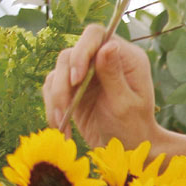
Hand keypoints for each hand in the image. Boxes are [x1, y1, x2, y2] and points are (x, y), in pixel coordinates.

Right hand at [42, 24, 159, 147]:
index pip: (96, 35)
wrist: (126, 150)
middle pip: (70, 54)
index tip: (76, 80)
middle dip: (63, 83)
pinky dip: (52, 108)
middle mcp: (104, 60)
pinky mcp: (72, 89)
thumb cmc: (133, 127)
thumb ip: (114, 75)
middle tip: (64, 109)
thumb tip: (108, 45)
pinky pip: (52, 88)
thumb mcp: (126, 104)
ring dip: (56, 98)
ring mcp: (86, 74)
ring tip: (62, 123)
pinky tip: (62, 128)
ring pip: (58, 71)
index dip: (81, 51)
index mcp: (126, 57)